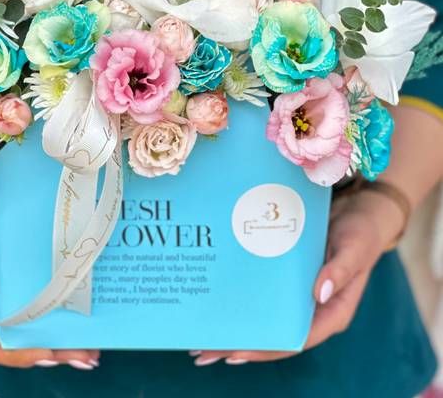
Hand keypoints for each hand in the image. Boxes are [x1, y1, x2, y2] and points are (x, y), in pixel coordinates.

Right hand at [0, 202, 99, 369]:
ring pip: (36, 332)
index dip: (21, 355)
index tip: (48, 353)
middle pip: (22, 345)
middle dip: (54, 354)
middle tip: (84, 357)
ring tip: (92, 351)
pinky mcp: (26, 288)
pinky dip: (63, 319)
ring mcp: (11, 302)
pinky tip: (85, 321)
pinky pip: (44, 309)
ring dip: (63, 344)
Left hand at [191, 188, 404, 365]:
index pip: (295, 339)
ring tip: (201, 338)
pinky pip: (265, 295)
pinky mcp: (290, 278)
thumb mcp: (354, 247)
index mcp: (332, 312)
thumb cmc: (361, 231)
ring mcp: (300, 295)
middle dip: (240, 345)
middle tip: (203, 351)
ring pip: (266, 318)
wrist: (360, 210)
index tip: (234, 353)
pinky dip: (243, 300)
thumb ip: (339, 270)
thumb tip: (318, 293)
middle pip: (274, 335)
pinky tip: (219, 300)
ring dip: (237, 327)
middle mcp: (313, 309)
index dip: (265, 348)